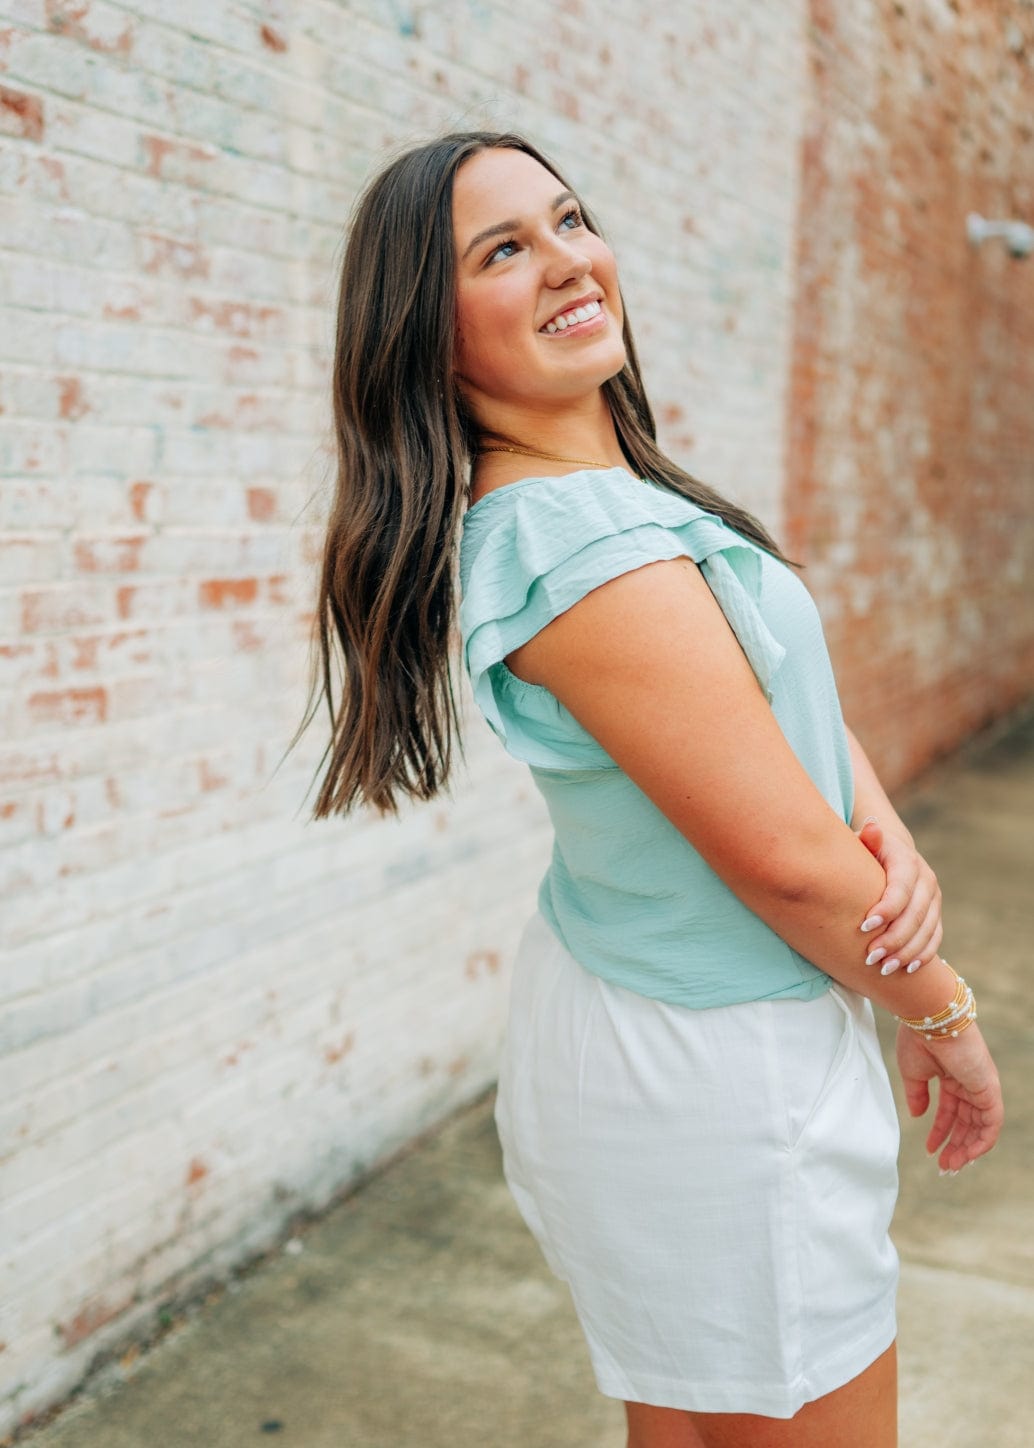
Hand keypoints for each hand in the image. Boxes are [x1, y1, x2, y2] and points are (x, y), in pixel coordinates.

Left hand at [855, 817, 942, 974]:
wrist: (888, 855)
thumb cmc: (864, 852)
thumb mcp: (860, 842)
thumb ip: (865, 839)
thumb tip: (871, 826)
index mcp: (907, 861)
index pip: (901, 888)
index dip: (886, 909)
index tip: (864, 927)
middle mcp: (926, 880)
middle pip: (915, 914)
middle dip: (894, 938)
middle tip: (871, 957)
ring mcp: (934, 899)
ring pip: (927, 929)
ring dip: (907, 952)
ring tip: (884, 968)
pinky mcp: (936, 914)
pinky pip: (935, 938)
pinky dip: (923, 955)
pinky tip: (906, 969)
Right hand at [896, 1022, 1003, 1171]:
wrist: (930, 1018)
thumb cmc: (919, 1038)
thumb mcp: (913, 1072)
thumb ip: (917, 1095)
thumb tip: (918, 1116)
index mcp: (952, 1077)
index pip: (951, 1111)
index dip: (941, 1132)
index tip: (929, 1149)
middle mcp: (970, 1083)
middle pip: (967, 1122)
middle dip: (955, 1146)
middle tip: (943, 1167)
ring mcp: (981, 1086)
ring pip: (980, 1126)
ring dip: (967, 1149)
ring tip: (951, 1165)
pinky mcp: (989, 1089)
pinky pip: (992, 1123)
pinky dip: (982, 1141)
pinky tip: (967, 1155)